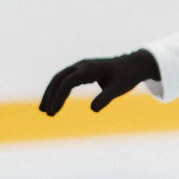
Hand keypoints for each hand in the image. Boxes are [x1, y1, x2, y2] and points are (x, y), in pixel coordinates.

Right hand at [41, 48, 158, 115]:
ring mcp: (80, 67)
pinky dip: (58, 92)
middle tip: (46, 113)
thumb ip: (106, 98)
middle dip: (50, 95)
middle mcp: (82, 65)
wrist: (133, 65)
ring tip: (45, 111)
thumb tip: (92, 109)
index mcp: (90, 69)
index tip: (54, 111)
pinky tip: (55, 104)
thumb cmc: (126, 77)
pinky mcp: (82, 72)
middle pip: (59, 78)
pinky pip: (65, 80)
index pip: (68, 82)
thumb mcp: (119, 89)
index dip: (59, 96)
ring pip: (59, 79)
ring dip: (51, 94)